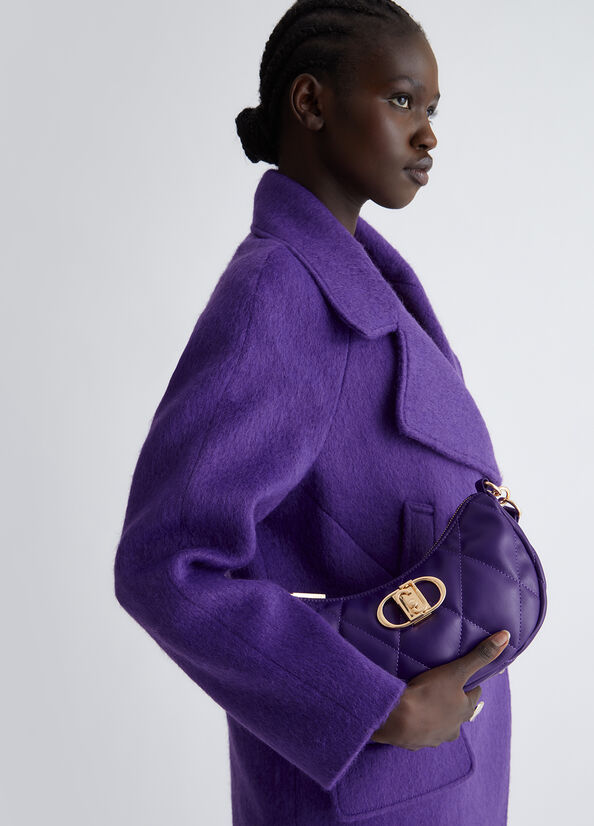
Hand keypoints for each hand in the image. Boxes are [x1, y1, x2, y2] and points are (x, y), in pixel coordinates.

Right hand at [370, 629, 510, 749]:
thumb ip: (479, 656)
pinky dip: (418, 724)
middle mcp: (454, 727)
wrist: (398, 719)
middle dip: (452, 702)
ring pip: (441, 724)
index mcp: (464, 710)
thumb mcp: (455, 671)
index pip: (473, 695)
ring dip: (436, 715)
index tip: (461, 677)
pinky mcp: (416, 743)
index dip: (468, 685)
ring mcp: (435, 737)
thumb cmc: (428, 694)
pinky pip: (421, 732)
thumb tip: (505, 638)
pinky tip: (410, 715)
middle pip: (458, 712)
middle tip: (441, 688)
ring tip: (423, 701)